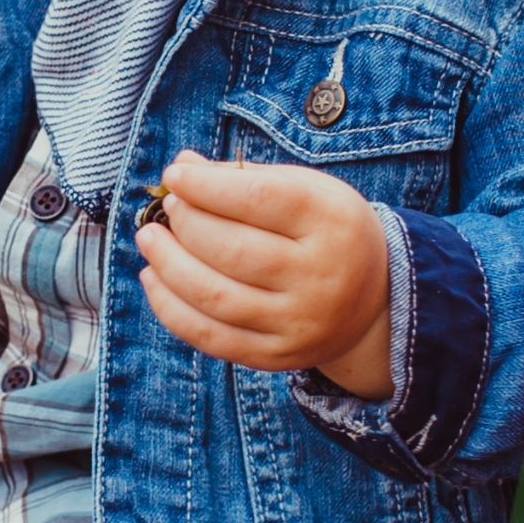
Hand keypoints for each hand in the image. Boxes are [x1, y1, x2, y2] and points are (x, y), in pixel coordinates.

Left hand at [142, 154, 401, 395]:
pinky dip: (171, 308)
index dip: (207, 185)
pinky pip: (211, 337)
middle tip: (169, 208)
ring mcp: (298, 322)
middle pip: (232, 249)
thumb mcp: (306, 191)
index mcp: (332, 223)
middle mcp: (320, 276)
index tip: (175, 175)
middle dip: (186, 223)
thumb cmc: (326, 233)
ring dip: (168, 264)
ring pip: (215, 296)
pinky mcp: (277, 356)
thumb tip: (182, 166)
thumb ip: (245, 177)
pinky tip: (154, 279)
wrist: (373, 303)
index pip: (259, 198)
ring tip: (149, 239)